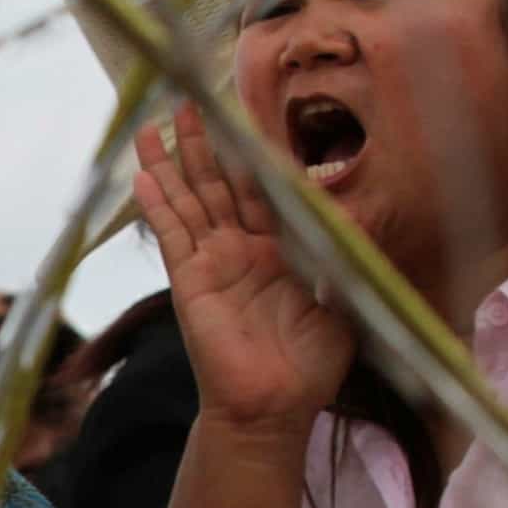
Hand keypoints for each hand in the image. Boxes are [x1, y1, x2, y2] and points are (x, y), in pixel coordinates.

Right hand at [132, 104, 355, 433]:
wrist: (276, 408)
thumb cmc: (311, 364)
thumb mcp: (347, 301)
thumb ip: (347, 254)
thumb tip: (364, 211)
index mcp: (281, 249)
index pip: (264, 188)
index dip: (253, 151)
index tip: (243, 114)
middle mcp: (242, 249)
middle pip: (218, 183)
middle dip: (204, 142)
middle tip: (188, 99)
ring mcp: (212, 263)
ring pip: (189, 200)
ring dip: (170, 162)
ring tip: (151, 123)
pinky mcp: (190, 282)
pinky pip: (172, 236)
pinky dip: (158, 205)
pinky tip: (144, 175)